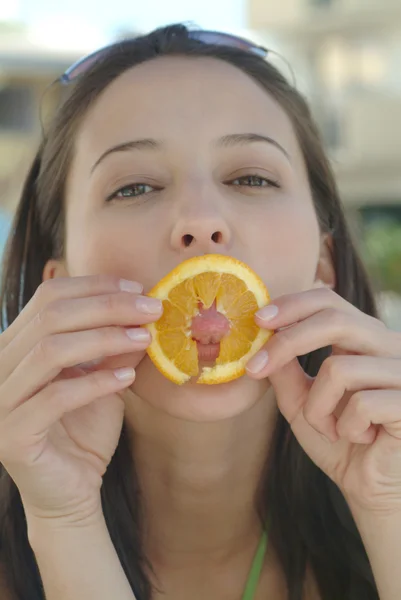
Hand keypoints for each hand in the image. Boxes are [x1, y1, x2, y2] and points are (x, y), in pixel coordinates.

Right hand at [0, 275, 161, 524]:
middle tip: (151, 309)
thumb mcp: (101, 375)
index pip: (48, 296)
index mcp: (15, 345)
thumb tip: (140, 306)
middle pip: (51, 316)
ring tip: (144, 339)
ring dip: (105, 338)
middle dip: (108, 306)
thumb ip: (111, 344)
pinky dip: (96, 382)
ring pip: (50, 349)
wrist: (71, 491)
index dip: (94, 286)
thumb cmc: (85, 429)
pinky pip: (56, 396)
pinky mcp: (11, 435)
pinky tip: (127, 377)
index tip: (137, 287)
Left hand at [246, 288, 400, 514]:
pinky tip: (361, 438)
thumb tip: (262, 335)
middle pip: (335, 319)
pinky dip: (346, 427)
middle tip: (256, 368)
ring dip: (318, 408)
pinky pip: (363, 404)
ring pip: (340, 369)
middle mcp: (388, 346)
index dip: (292, 304)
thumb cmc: (339, 440)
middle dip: (289, 342)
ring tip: (329, 428)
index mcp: (363, 339)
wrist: (372, 488)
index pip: (329, 301)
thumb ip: (284, 370)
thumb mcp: (300, 403)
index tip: (258, 320)